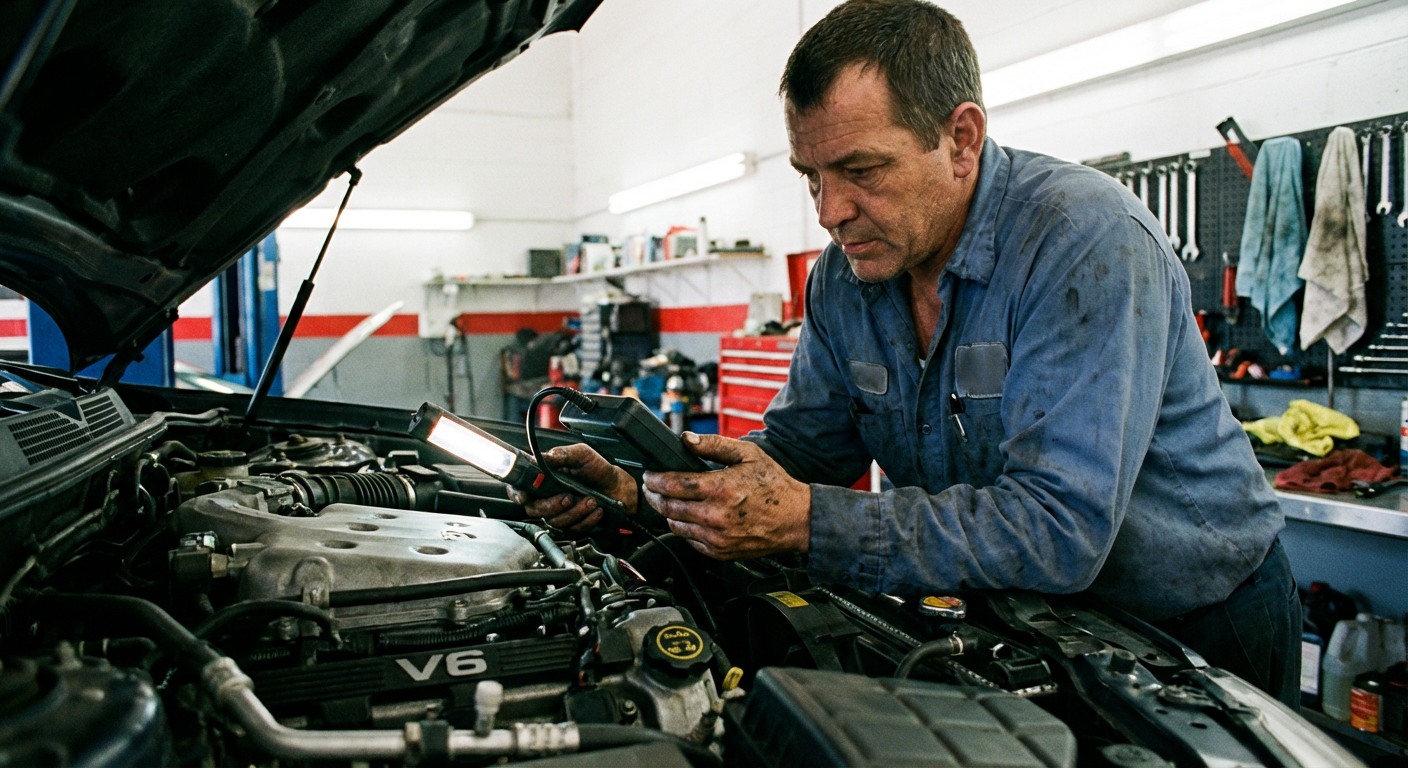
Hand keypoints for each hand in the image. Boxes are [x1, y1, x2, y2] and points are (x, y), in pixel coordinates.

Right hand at [507, 443, 637, 532]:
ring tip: (591, 499)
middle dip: (551, 506)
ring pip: (555, 521)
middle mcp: (547, 496)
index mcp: (544, 478)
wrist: (618, 486)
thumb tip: (544, 457)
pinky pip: (573, 529)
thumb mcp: (581, 454)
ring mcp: (559, 512)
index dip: (517, 494)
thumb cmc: (597, 469)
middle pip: (534, 510)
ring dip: (575, 512)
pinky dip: (586, 520)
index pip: (519, 488)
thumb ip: (562, 454)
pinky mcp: (572, 525)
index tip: (525, 496)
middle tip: (568, 497)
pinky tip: (596, 509)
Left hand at [642, 433, 810, 559]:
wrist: (795, 519)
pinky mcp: (719, 552)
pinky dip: (684, 529)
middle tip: (652, 487)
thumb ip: (715, 445)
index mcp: (721, 489)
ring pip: (675, 526)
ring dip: (667, 512)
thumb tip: (687, 439)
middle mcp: (715, 516)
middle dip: (654, 495)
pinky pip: (689, 541)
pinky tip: (689, 517)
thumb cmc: (774, 486)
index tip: (649, 475)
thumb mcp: (748, 454)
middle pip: (668, 506)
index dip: (655, 479)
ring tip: (669, 500)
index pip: (673, 485)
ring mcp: (716, 538)